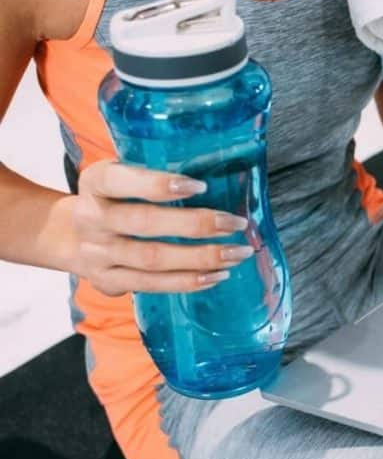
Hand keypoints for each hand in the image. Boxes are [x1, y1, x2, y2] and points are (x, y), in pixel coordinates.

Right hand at [64, 160, 252, 295]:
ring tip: (237, 253)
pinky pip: (151, 285)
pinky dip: (187, 282)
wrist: (69, 236)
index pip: (119, 180)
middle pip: (144, 223)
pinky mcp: (108, 281)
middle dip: (196, 224)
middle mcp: (91, 218)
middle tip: (237, 223)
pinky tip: (217, 275)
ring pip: (152, 259)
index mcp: (95, 182)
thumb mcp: (122, 175)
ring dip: (201, 258)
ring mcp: (97, 253)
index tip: (200, 186)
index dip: (157, 184)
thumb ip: (156, 173)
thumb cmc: (115, 198)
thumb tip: (221, 176)